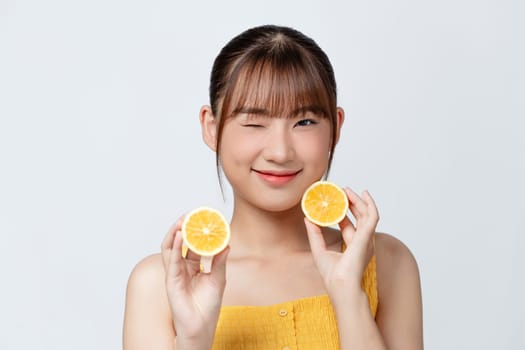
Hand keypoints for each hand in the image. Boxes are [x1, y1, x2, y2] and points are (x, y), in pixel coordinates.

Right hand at [161, 216, 229, 344]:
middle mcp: (183, 267)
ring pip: (171, 248)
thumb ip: (220, 262)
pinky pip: (171, 261)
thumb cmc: (208, 307)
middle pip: (181, 242)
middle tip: (190, 214)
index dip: (197, 231)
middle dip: (184, 227)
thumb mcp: (218, 280)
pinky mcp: (171, 281)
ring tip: (181, 221)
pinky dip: (174, 248)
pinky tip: (179, 237)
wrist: (200, 328)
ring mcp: (176, 273)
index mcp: (195, 266)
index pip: (194, 244)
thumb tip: (227, 244)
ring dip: (175, 233)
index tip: (203, 218)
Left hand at [304, 188, 378, 296]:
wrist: (340, 286)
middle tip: (342, 190)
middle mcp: (362, 241)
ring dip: (359, 200)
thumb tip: (307, 218)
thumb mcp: (319, 250)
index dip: (342, 211)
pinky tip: (363, 195)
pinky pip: (373, 217)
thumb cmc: (333, 276)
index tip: (335, 200)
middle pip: (359, 217)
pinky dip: (370, 204)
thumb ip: (314, 234)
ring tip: (349, 190)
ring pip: (367, 214)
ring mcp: (367, 239)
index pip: (349, 224)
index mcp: (353, 246)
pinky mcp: (367, 237)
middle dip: (352, 202)